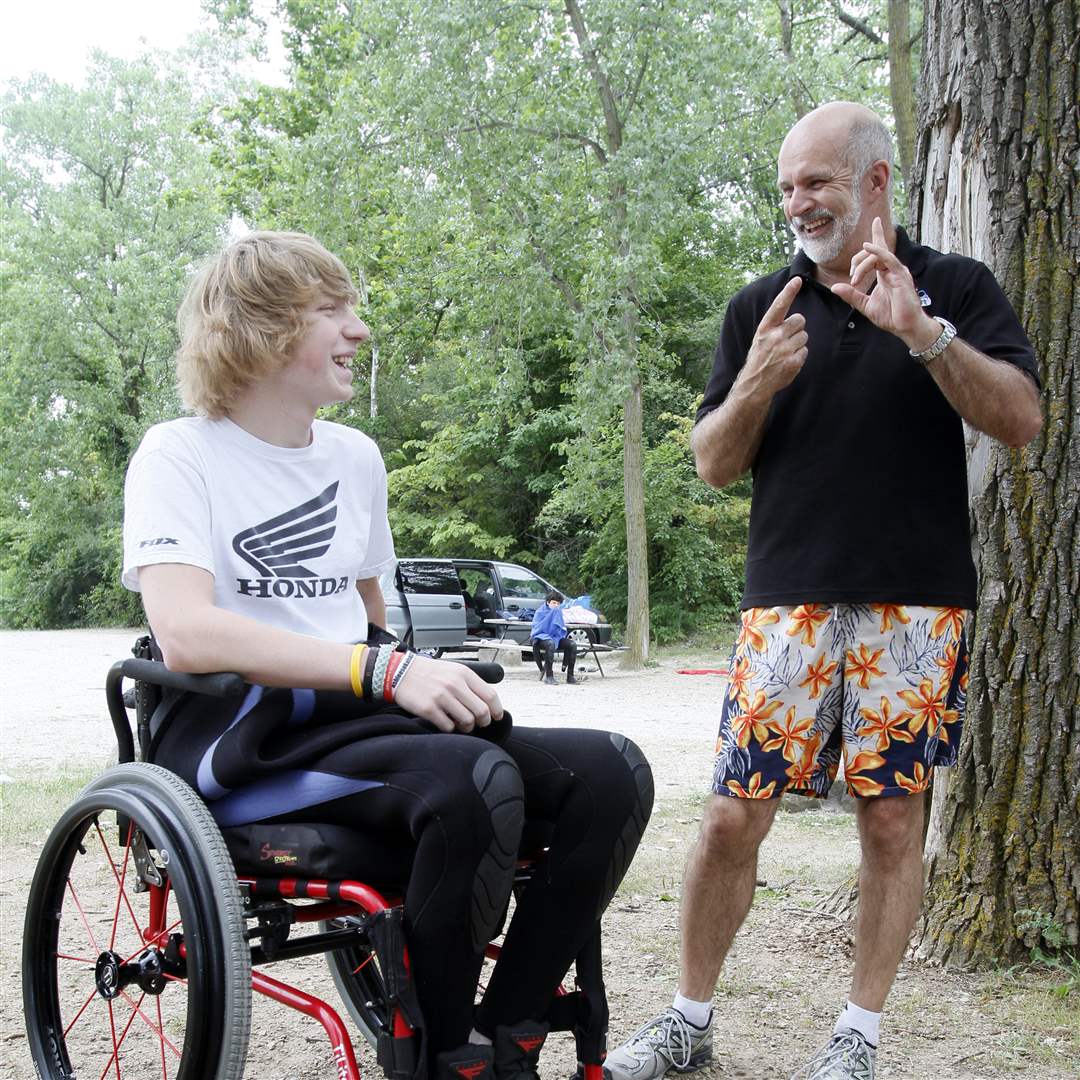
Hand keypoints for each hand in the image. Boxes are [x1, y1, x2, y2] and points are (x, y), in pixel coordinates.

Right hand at [392, 654, 503, 732]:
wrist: (401, 672)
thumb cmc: (430, 673)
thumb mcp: (454, 670)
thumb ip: (471, 683)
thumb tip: (488, 702)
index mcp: (464, 674)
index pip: (490, 695)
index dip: (496, 710)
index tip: (496, 717)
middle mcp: (454, 685)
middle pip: (482, 711)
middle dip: (483, 721)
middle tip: (478, 723)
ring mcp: (441, 697)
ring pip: (467, 721)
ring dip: (467, 727)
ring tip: (462, 724)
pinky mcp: (428, 709)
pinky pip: (448, 727)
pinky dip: (450, 728)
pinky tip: (446, 722)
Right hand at [743, 276, 807, 393]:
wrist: (754, 384)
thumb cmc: (759, 358)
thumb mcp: (761, 339)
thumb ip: (775, 327)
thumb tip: (798, 319)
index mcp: (764, 329)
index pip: (779, 306)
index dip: (788, 292)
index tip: (797, 280)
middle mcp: (774, 337)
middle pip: (800, 320)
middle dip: (797, 328)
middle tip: (786, 339)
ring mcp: (784, 350)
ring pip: (804, 336)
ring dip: (798, 344)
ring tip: (785, 353)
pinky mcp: (792, 362)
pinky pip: (805, 351)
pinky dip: (799, 357)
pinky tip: (788, 362)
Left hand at [831, 217, 940, 350]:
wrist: (906, 327)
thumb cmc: (890, 316)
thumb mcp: (865, 305)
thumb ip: (851, 295)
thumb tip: (834, 287)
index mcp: (885, 273)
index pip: (880, 249)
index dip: (877, 234)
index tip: (874, 223)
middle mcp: (892, 268)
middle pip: (874, 250)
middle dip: (858, 260)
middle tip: (852, 278)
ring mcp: (898, 271)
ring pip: (878, 254)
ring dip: (862, 264)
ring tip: (855, 280)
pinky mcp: (901, 276)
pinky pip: (888, 258)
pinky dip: (878, 251)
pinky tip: (868, 246)